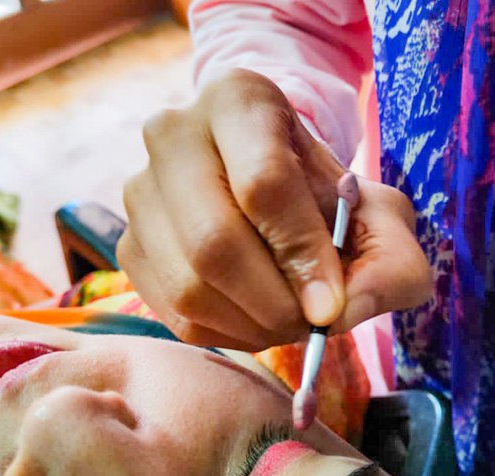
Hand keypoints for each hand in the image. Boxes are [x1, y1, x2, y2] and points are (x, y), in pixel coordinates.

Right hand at [117, 69, 430, 350]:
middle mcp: (171, 136)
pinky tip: (252, 319)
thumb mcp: (376, 213)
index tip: (332, 305)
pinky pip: (172, 313)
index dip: (302, 254)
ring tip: (285, 319)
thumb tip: (336, 314)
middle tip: (308, 322)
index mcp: (236, 100)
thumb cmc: (319, 194)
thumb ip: (388, 261)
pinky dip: (222, 332)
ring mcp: (139, 193)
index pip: (263, 183)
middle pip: (214, 242)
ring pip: (188, 285)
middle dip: (273, 302)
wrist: (263, 182)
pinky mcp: (129, 244)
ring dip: (249, 324)